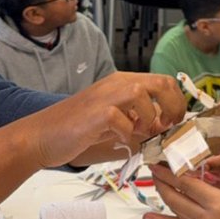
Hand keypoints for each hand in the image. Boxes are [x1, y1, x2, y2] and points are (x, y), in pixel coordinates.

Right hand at [31, 72, 184, 166]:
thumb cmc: (78, 129)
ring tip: (139, 132)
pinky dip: (127, 132)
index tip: (173, 122)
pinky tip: (118, 137)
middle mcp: (116, 84)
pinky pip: (123, 119)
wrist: (43, 136)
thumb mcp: (115, 119)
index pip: (163, 81)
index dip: (176, 102)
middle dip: (173, 107)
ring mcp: (105, 97)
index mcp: (123, 82)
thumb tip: (164, 125)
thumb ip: (138, 118)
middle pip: (161, 82)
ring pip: (143, 94)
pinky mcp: (96, 114)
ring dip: (149, 118)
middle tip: (166, 127)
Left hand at [145, 134, 219, 218]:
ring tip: (154, 180)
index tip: (161, 159)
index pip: (187, 184)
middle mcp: (205, 218)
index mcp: (218, 203)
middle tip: (153, 166)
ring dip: (162, 194)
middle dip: (161, 180)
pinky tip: (148, 217)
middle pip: (174, 196)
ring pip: (174, 210)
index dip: (171, 171)